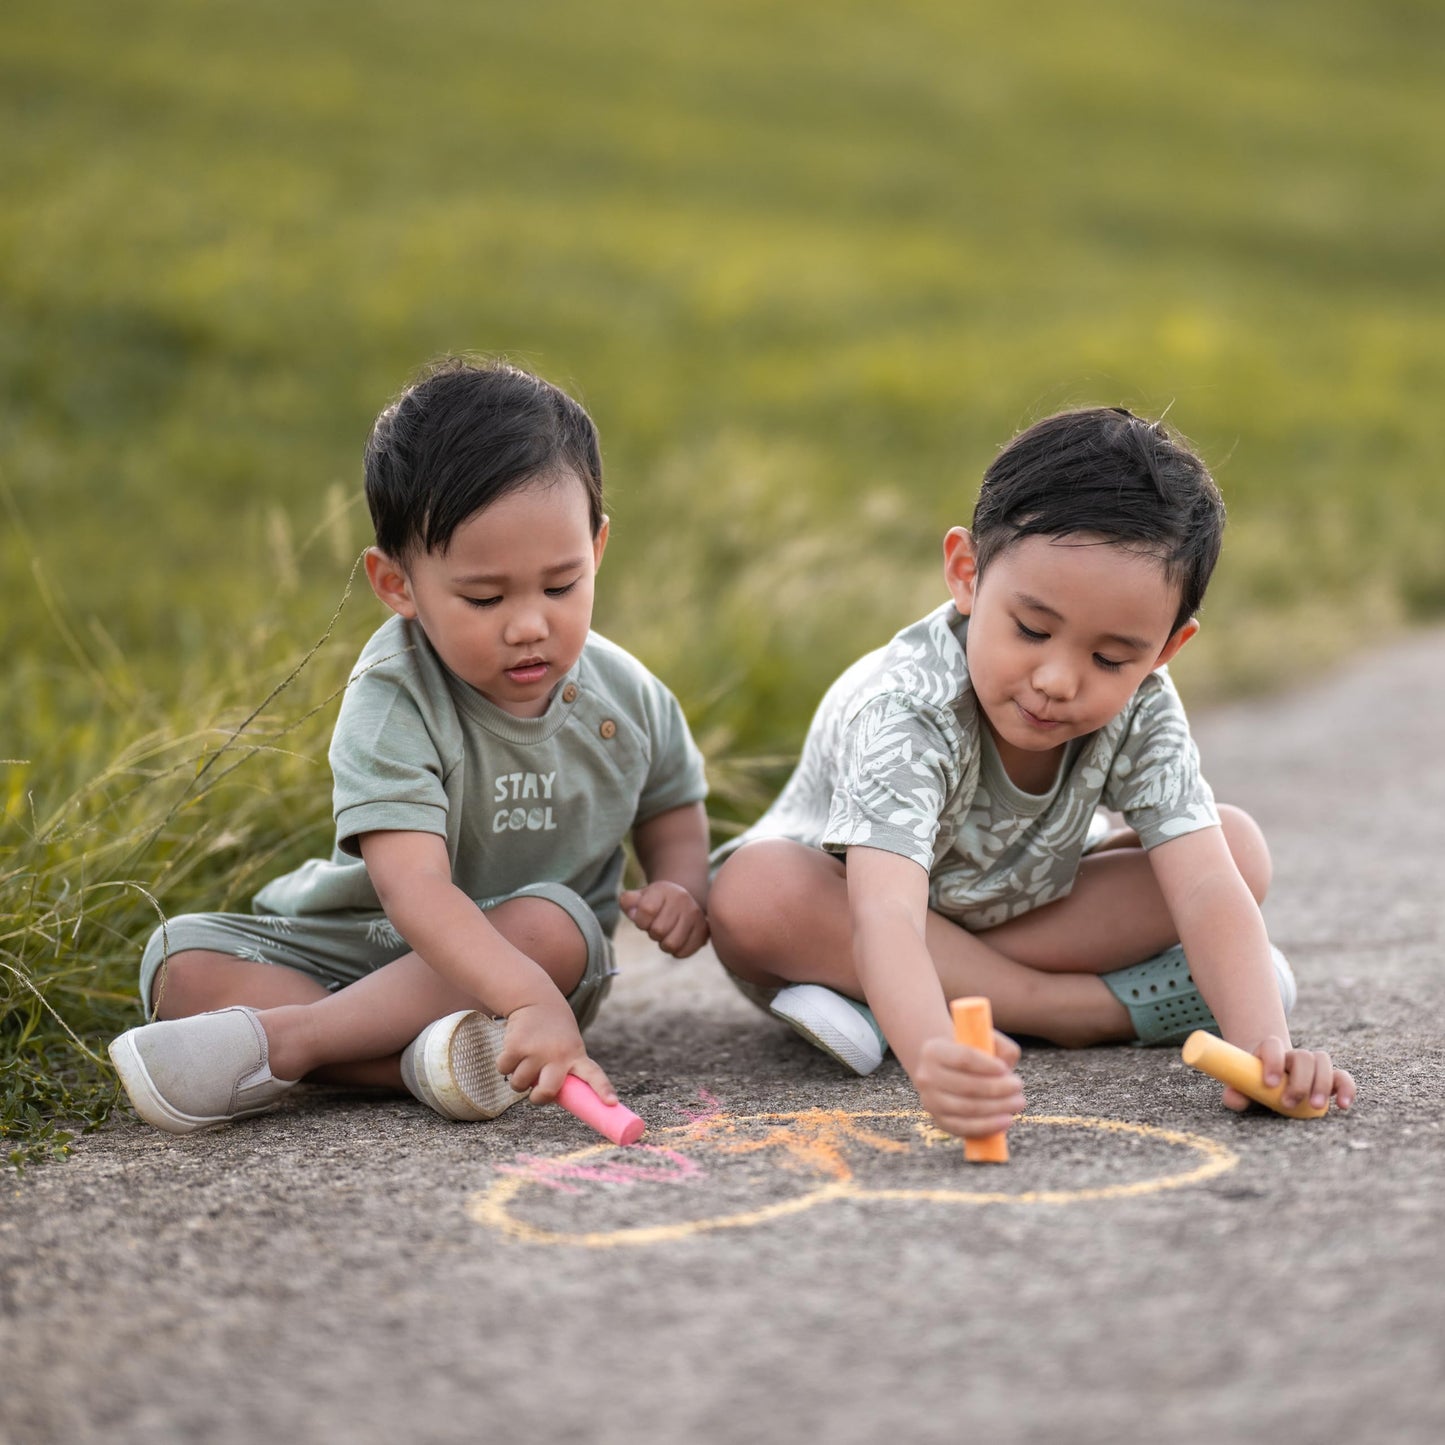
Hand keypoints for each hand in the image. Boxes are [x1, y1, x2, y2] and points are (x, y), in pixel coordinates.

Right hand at [495, 997, 616, 1106]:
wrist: (536, 999)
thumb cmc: (554, 1034)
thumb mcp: (567, 1049)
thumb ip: (562, 1072)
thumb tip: (547, 1099)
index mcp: (576, 1056)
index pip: (594, 1075)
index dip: (603, 1090)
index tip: (611, 1103)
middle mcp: (558, 1054)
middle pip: (547, 1091)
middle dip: (538, 1097)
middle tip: (536, 1093)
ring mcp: (536, 1051)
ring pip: (519, 1084)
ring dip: (518, 1078)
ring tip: (524, 1059)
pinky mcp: (516, 1046)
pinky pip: (503, 1070)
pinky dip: (504, 1064)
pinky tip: (513, 1049)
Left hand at [620, 880, 708, 957]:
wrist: (681, 901)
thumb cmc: (655, 902)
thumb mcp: (639, 897)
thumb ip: (628, 901)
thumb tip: (633, 913)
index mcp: (664, 889)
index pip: (646, 911)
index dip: (640, 920)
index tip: (644, 918)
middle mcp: (683, 899)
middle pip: (658, 930)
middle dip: (652, 932)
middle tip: (656, 925)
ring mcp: (695, 915)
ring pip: (671, 944)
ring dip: (663, 943)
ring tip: (666, 933)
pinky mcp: (704, 931)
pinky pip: (683, 952)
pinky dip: (676, 951)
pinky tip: (676, 939)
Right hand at [912, 1029, 1025, 1139]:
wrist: (944, 1072)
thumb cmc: (970, 1055)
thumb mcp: (982, 1041)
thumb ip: (999, 1046)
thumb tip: (1008, 1063)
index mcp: (934, 1051)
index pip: (963, 1059)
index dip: (986, 1066)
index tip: (1006, 1068)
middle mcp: (927, 1077)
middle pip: (966, 1086)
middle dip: (998, 1089)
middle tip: (1018, 1086)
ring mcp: (931, 1102)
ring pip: (967, 1108)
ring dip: (998, 1107)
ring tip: (1018, 1102)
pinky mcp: (940, 1121)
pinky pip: (965, 1128)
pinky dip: (988, 1126)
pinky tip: (1006, 1120)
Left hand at [1223, 1036, 1355, 1113]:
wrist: (1267, 1073)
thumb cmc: (1252, 1080)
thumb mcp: (1241, 1084)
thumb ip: (1234, 1091)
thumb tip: (1233, 1099)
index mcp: (1268, 1051)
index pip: (1272, 1045)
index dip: (1273, 1061)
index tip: (1270, 1084)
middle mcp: (1292, 1055)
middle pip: (1303, 1056)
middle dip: (1299, 1081)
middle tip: (1288, 1103)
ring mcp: (1311, 1065)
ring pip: (1323, 1062)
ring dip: (1322, 1084)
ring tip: (1315, 1106)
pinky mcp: (1328, 1078)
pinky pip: (1342, 1078)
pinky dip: (1346, 1089)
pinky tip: (1343, 1105)